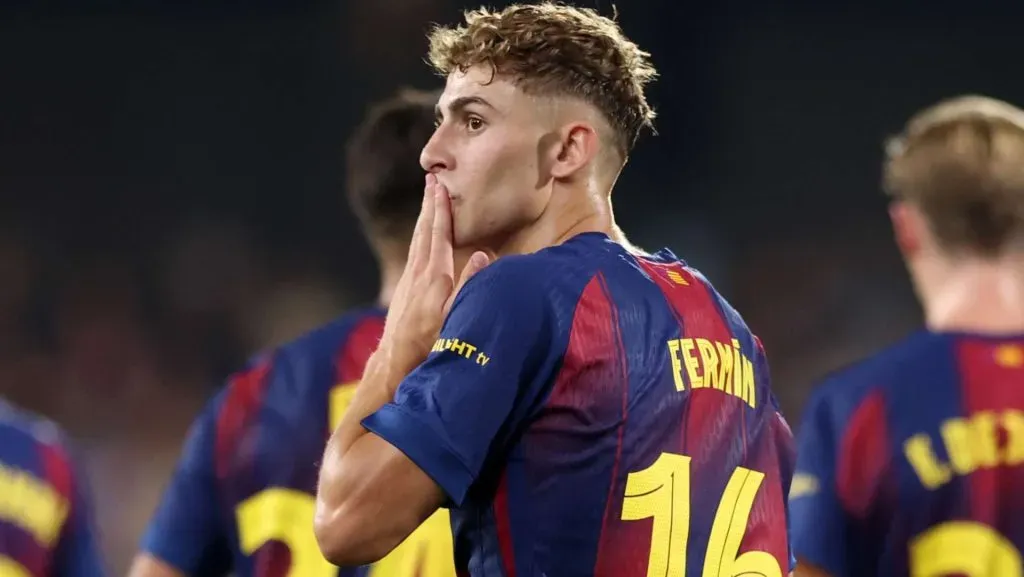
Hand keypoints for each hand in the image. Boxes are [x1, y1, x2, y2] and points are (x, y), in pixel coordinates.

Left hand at [378, 173, 489, 371]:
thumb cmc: (430, 340)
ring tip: (427, 197)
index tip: (441, 186)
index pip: (439, 234)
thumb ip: (468, 284)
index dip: (441, 209)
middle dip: (430, 204)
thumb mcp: (455, 314)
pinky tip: (421, 234)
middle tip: (431, 179)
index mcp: (435, 275)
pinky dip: (419, 234)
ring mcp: (410, 278)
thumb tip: (484, 254)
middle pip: (425, 230)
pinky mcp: (405, 286)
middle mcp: (419, 271)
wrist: (396, 357)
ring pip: (417, 238)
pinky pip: (414, 250)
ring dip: (423, 215)